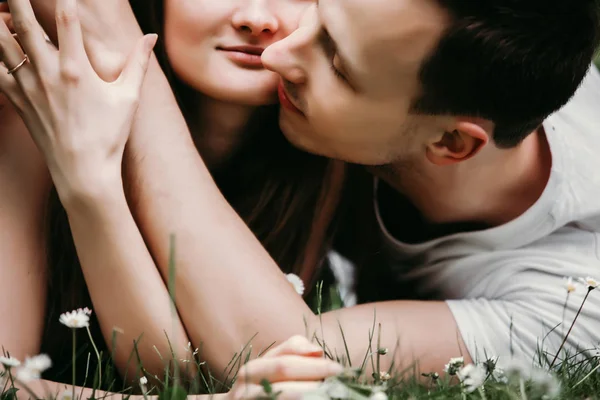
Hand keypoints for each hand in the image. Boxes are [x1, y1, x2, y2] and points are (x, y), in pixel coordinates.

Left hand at [0, 0, 156, 203]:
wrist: (83, 171)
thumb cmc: (109, 135)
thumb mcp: (129, 98)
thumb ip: (138, 63)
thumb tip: (151, 37)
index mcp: (77, 70)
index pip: (67, 21)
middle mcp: (48, 73)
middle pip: (25, 24)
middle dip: (20, 1)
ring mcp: (29, 87)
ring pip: (2, 44)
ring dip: (0, 22)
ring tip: (1, 9)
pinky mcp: (18, 101)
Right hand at [227, 336, 343, 399]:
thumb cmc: (262, 384)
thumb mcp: (272, 363)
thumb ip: (293, 350)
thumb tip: (317, 350)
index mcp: (252, 370)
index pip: (285, 363)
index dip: (314, 365)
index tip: (338, 368)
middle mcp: (245, 390)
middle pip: (285, 385)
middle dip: (315, 383)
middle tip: (339, 384)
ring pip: (283, 399)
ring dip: (311, 396)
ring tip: (331, 394)